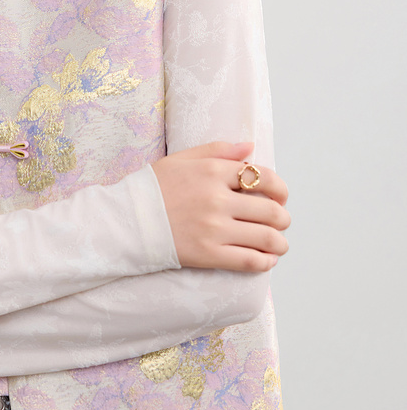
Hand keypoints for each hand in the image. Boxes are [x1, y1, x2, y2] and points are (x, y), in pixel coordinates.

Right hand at [152, 141, 289, 272]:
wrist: (126, 221)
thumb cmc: (152, 188)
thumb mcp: (181, 159)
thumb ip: (218, 150)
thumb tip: (250, 147)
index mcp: (213, 171)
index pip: (264, 178)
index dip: (280, 189)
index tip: (280, 197)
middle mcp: (217, 199)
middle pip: (271, 210)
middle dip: (282, 218)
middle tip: (280, 222)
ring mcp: (214, 228)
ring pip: (266, 237)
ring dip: (280, 242)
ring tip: (278, 243)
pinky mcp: (208, 254)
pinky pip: (250, 260)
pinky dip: (266, 262)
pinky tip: (267, 260)